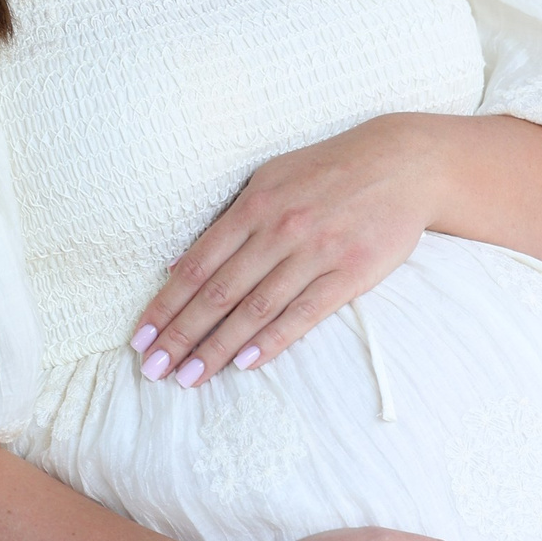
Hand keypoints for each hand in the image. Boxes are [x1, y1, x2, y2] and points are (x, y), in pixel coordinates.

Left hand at [130, 115, 447, 387]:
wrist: (401, 163)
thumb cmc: (327, 170)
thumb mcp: (269, 179)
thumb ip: (228, 220)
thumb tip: (177, 264)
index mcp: (254, 206)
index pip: (196, 265)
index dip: (165, 304)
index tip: (141, 337)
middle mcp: (279, 230)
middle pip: (218, 292)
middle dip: (181, 335)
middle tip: (154, 368)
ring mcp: (315, 253)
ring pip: (255, 309)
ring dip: (218, 347)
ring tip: (190, 377)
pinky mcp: (350, 273)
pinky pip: (304, 314)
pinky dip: (272, 340)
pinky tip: (246, 363)